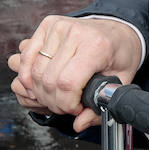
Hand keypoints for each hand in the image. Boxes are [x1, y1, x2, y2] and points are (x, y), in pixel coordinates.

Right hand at [8, 15, 145, 130]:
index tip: (76, 109)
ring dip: (41, 92)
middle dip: (54, 102)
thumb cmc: (119, 53)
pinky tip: (39, 86)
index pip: (67, 83)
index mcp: (97, 46)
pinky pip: (28, 56)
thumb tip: (79, 124)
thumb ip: (100, 107)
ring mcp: (59, 27)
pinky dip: (28, 76)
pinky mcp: (47, 25)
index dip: (67, 104)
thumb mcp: (120, 82)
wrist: (117, 29)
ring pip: (36, 71)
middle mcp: (76, 33)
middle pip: (50, 80)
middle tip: (65, 106)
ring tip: (55, 97)